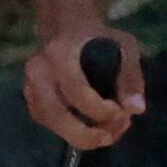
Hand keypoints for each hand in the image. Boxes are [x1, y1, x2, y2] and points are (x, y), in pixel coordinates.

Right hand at [21, 30, 136, 154]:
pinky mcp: (31, 98)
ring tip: (106, 134)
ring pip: (50, 122)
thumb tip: (136, 109)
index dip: (99, 110)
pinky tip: (91, 128)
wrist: (69, 28)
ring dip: (79, 137)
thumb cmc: (100, 39)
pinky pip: (48, 123)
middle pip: (55, 114)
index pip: (75, 91)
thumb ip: (130, 76)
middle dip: (85, 134)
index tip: (122, 113)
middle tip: (111, 136)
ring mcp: (30, 84)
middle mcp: (39, 70)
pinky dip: (70, 132)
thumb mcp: (123, 47)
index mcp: (60, 52)